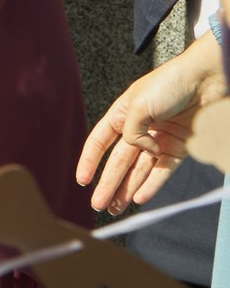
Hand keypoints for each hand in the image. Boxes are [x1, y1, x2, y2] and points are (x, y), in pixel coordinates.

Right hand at [77, 35, 226, 212]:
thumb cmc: (169, 84)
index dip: (90, 161)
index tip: (82, 180)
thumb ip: (132, 133)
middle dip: (108, 183)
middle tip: (98, 204)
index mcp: (123, 114)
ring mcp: (159, 140)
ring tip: (115, 207)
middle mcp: (139, 129)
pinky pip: (162, 171)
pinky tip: (139, 198)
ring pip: (139, 170)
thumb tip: (142, 151)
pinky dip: (151, 184)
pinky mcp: (179, 148)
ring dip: (127, 189)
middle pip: (119, 161)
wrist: (205, 79)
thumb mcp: (138, 105)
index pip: (100, 141)